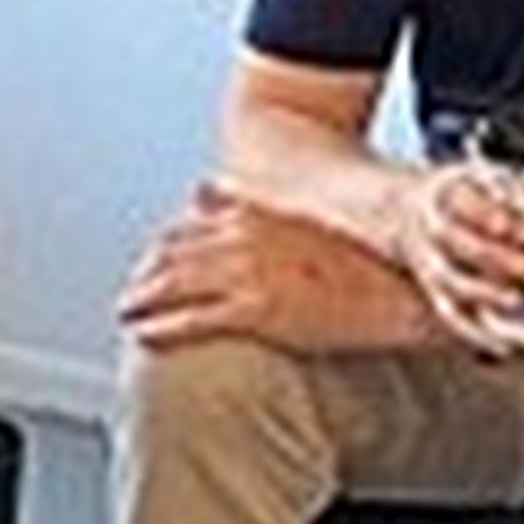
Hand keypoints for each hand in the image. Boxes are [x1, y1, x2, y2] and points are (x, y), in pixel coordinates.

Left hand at [119, 182, 422, 356]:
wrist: (395, 287)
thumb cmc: (355, 257)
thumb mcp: (294, 214)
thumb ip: (243, 200)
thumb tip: (200, 188)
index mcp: (253, 214)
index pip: (184, 230)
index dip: (159, 252)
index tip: (146, 267)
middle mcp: (242, 238)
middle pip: (171, 256)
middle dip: (144, 277)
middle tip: (129, 296)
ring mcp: (248, 273)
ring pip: (173, 285)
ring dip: (142, 301)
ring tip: (128, 315)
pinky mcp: (257, 309)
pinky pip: (193, 319)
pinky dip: (162, 328)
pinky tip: (145, 335)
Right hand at [397, 160, 523, 354]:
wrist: (381, 206)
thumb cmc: (444, 192)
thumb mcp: (463, 176)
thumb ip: (502, 186)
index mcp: (437, 195)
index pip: (460, 203)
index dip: (483, 213)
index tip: (507, 223)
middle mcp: (427, 231)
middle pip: (455, 246)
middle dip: (491, 256)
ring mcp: (425, 264)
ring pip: (450, 284)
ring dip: (485, 295)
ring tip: (518, 300)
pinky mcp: (431, 290)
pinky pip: (451, 316)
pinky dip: (477, 335)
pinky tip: (503, 347)